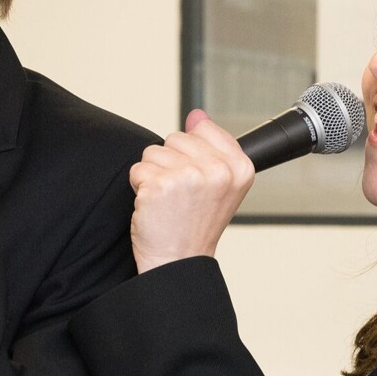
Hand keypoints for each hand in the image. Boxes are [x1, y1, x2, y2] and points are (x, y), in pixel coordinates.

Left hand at [129, 110, 253, 272]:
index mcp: (239, 168)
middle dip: (170, 162)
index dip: (192, 153)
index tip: (196, 179)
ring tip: (167, 201)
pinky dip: (140, 187)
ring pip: (154, 152)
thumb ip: (211, 146)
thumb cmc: (195, 226)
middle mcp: (217, 171)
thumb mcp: (218, 184)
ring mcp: (188, 177)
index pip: (204, 129)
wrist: (178, 261)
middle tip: (180, 194)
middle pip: (176, 138)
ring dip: (154, 175)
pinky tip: (155, 206)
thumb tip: (196, 114)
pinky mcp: (159, 186)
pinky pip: (138, 169)